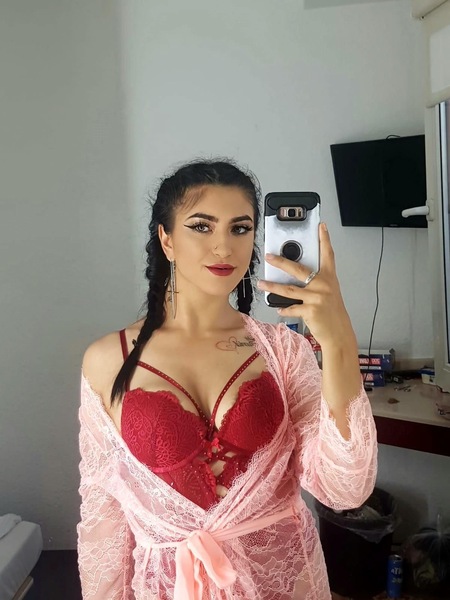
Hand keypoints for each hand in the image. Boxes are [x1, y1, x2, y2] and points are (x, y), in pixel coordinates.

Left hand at [257, 223, 355, 348]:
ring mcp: (317, 298)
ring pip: (288, 290)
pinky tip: (279, 309)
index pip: (327, 255)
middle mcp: (323, 285)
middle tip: (269, 256)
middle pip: (298, 269)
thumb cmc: (332, 314)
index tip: (321, 226)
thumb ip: (315, 283)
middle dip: (281, 262)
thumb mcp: (328, 294)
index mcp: (329, 278)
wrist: (339, 334)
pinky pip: (291, 308)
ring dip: (272, 287)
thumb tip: (294, 277)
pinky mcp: (310, 311)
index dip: (324, 239)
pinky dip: (284, 309)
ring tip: (261, 283)